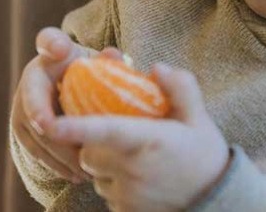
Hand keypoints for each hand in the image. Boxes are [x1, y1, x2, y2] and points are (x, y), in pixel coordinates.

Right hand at [11, 27, 103, 181]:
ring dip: (60, 156)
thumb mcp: (98, 64)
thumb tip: (114, 56)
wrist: (64, 88)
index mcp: (51, 53)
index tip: (60, 52)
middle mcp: (30, 78)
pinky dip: (56, 165)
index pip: (49, 40)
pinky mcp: (22, 131)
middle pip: (39, 103)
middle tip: (82, 150)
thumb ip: (107, 60)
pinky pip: (36, 151)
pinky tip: (77, 176)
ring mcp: (21, 106)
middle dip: (58, 131)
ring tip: (87, 171)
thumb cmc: (87, 74)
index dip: (53, 45)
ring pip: (37, 135)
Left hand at [48, 64, 228, 211]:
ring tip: (135, 160)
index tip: (49, 123)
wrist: (216, 200)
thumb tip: (155, 68)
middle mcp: (133, 170)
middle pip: (89, 152)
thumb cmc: (205, 154)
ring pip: (96, 174)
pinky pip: (106, 192)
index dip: (73, 127)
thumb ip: (180, 88)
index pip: (104, 131)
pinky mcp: (125, 211)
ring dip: (105, 165)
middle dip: (94, 142)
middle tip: (119, 134)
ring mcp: (128, 195)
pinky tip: (140, 179)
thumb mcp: (199, 118)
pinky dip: (115, 184)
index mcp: (147, 141)